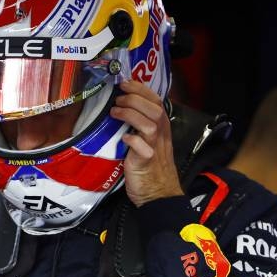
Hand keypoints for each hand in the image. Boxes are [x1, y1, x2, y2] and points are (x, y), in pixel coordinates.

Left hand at [110, 80, 182, 206]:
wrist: (158, 193)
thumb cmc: (150, 167)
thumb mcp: (148, 141)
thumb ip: (139, 124)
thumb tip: (121, 106)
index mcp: (161, 127)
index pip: (155, 100)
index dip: (140, 89)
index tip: (124, 82)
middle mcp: (161, 134)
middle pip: (154, 108)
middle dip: (134, 99)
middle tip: (118, 99)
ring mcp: (155, 148)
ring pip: (150, 124)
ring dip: (131, 115)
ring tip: (115, 112)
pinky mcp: (146, 162)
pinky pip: (143, 148)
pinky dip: (133, 140)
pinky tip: (124, 138)